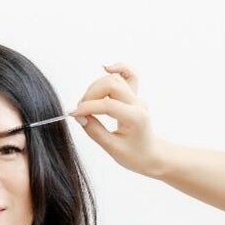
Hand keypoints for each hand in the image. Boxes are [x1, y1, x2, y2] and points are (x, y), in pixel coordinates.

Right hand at [71, 63, 168, 177]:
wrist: (151, 155)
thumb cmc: (135, 155)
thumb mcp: (112, 149)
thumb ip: (94, 131)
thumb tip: (79, 117)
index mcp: (135, 118)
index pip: (107, 105)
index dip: (86, 108)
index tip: (73, 115)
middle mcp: (137, 103)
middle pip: (111, 84)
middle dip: (90, 94)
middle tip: (80, 111)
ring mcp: (137, 98)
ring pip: (115, 79)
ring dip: (96, 87)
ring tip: (87, 102)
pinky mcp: (134, 96)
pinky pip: (128, 75)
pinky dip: (118, 69)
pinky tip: (106, 68)